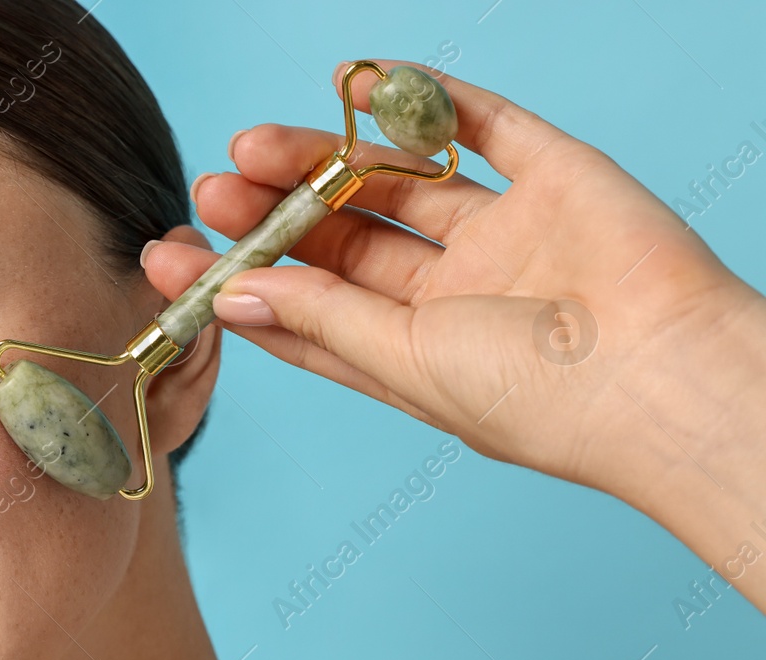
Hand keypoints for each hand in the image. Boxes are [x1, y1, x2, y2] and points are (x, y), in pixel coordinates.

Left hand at [143, 58, 765, 611]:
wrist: (667, 374)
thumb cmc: (534, 399)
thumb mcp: (404, 363)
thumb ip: (320, 318)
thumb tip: (231, 293)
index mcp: (412, 356)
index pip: (308, 315)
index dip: (239, 285)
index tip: (169, 261)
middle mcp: (452, 297)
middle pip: (343, 244)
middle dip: (272, 217)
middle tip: (208, 190)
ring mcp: (503, 236)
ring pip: (396, 184)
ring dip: (323, 161)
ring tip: (251, 146)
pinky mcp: (553, 181)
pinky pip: (483, 128)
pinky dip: (423, 102)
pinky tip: (354, 84)